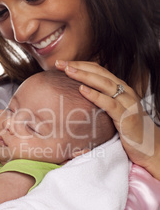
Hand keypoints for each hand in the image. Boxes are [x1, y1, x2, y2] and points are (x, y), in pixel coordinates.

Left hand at [56, 60, 159, 179]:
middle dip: (79, 66)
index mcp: (120, 88)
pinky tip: (82, 90)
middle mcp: (125, 92)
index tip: (62, 63)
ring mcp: (127, 103)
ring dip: (84, 76)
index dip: (80, 64)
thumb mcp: (114, 112)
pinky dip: (95, 95)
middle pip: (100, 73)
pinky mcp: (126, 117)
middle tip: (60, 63)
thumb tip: (79, 97)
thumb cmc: (129, 130)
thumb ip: (102, 102)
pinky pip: (109, 103)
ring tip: (68, 71)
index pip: (99, 70)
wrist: (150, 147)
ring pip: (104, 84)